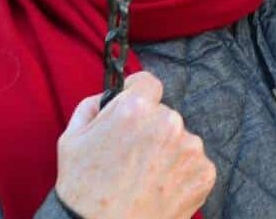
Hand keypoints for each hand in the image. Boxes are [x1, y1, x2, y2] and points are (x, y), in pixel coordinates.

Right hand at [55, 71, 215, 218]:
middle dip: (151, 129)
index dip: (138, 95)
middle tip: (132, 157)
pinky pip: (194, 164)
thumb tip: (109, 95)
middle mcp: (168, 123)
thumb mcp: (71, 140)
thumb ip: (92, 106)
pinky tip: (160, 189)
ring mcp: (190, 148)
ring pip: (180, 139)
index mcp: (136, 109)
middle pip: (164, 115)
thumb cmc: (83, 191)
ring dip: (168, 152)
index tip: (134, 110)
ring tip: (145, 179)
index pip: (148, 83)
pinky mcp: (204, 173)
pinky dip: (181, 174)